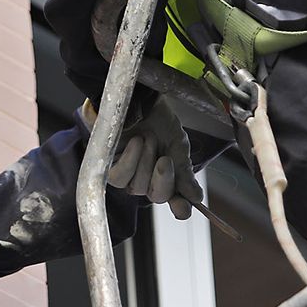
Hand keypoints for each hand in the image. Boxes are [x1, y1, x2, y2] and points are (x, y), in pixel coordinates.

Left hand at [87, 99, 203, 220]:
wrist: (140, 98)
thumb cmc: (158, 120)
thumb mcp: (178, 144)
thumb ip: (184, 171)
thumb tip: (196, 197)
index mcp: (169, 177)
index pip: (176, 202)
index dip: (180, 208)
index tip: (183, 206)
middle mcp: (149, 180)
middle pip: (157, 197)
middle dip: (163, 178)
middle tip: (165, 158)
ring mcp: (129, 175)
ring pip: (137, 187)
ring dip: (145, 162)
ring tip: (147, 139)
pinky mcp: (110, 166)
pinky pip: (119, 177)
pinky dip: (129, 160)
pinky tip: (134, 143)